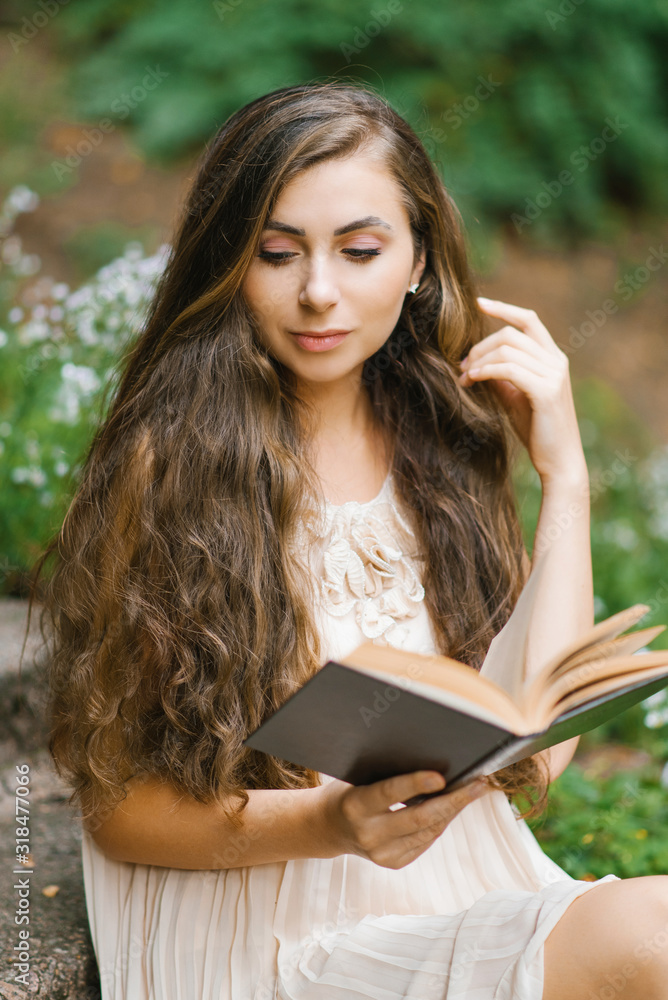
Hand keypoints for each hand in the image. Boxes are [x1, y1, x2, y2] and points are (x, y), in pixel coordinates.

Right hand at [317, 770, 488, 869]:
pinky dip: (441, 821)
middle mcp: (369, 835)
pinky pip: (426, 839)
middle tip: (478, 782)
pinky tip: (454, 806)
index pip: (389, 793)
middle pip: (420, 818)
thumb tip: (433, 765)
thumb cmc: (347, 791)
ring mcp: (382, 854)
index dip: (415, 784)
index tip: (441, 776)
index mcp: (355, 807)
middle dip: (453, 799)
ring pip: (429, 830)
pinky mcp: (394, 863)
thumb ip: (387, 775)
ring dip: (454, 809)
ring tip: (474, 789)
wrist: (327, 828)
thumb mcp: (358, 777)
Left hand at [458, 297, 586, 486]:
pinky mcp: (546, 391)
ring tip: (464, 378)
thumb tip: (475, 360)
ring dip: (479, 361)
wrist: (559, 460)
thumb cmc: (537, 429)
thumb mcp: (514, 396)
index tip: (479, 303)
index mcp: (553, 357)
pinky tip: (472, 380)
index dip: (504, 308)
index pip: (529, 320)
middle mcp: (557, 361)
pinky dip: (486, 371)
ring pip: (507, 350)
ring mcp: (554, 374)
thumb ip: (500, 375)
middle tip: (461, 366)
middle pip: (510, 334)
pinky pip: (509, 369)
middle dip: (480, 346)